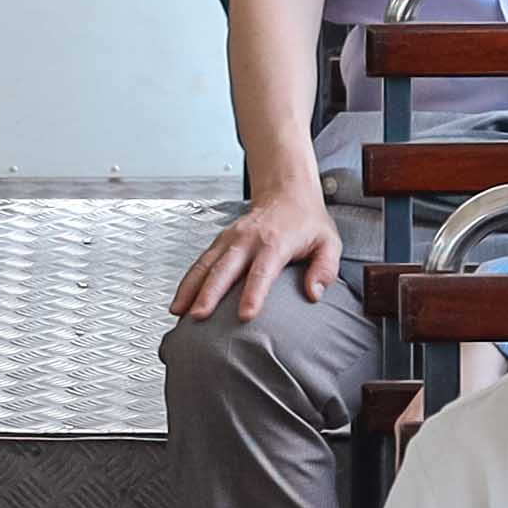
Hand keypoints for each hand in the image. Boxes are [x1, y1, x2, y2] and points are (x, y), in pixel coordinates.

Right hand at [175, 182, 342, 322]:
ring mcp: (231, 238)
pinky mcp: (221, 241)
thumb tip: (314, 294)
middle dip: (210, 292)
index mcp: (276, 241)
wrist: (286, 191)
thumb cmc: (308, 222)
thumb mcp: (329, 242)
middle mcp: (248, 239)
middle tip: (199, 316)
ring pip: (206, 264)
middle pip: (225, 268)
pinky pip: (201, 261)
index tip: (245, 315)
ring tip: (178, 311)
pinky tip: (179, 300)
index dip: (253, 293)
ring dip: (191, 287)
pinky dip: (188, 280)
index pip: (262, 271)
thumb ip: (325, 269)